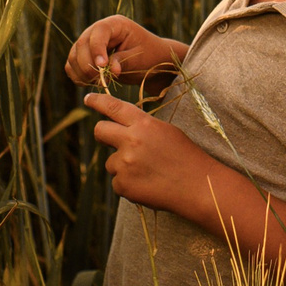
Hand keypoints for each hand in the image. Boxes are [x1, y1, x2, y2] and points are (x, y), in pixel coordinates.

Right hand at [66, 17, 185, 87]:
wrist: (150, 62)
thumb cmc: (149, 56)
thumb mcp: (141, 58)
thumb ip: (124, 61)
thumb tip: (110, 69)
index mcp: (116, 24)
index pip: (99, 31)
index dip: (97, 49)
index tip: (102, 66)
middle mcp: (99, 30)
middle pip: (82, 44)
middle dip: (88, 65)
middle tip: (101, 80)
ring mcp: (90, 42)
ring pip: (74, 56)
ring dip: (82, 73)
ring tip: (99, 83)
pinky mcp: (85, 56)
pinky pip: (72, 65)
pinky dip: (78, 76)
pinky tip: (90, 83)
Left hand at [86, 93, 220, 212]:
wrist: (197, 186)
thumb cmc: (185, 157)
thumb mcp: (166, 131)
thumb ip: (141, 127)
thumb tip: (120, 130)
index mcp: (143, 124)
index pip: (113, 107)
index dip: (97, 101)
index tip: (88, 98)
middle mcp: (131, 141)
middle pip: (100, 131)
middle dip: (103, 134)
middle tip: (112, 141)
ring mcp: (125, 164)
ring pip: (110, 162)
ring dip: (122, 166)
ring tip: (147, 172)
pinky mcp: (123, 185)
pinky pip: (117, 182)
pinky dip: (128, 185)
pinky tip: (147, 185)